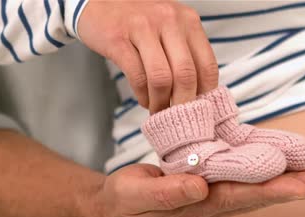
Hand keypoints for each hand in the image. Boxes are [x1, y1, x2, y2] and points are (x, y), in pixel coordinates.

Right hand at [78, 0, 217, 112]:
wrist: (97, 0)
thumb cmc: (137, 19)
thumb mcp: (169, 25)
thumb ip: (185, 50)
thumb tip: (197, 92)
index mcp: (188, 20)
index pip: (207, 65)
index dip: (204, 93)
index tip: (197, 108)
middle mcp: (169, 21)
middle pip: (186, 74)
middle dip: (182, 103)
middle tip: (177, 116)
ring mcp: (143, 29)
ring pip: (161, 78)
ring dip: (160, 102)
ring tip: (158, 110)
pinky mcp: (118, 40)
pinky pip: (137, 76)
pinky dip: (143, 95)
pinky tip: (144, 99)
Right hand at [90, 164, 304, 216]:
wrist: (115, 211)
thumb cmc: (125, 202)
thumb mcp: (135, 196)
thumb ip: (166, 193)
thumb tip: (199, 186)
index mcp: (193, 207)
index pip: (236, 197)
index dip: (267, 190)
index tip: (298, 186)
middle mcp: (207, 205)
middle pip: (253, 196)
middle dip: (289, 189)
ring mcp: (208, 199)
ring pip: (249, 190)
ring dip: (282, 183)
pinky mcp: (204, 189)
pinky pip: (237, 180)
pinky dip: (259, 173)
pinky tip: (275, 164)